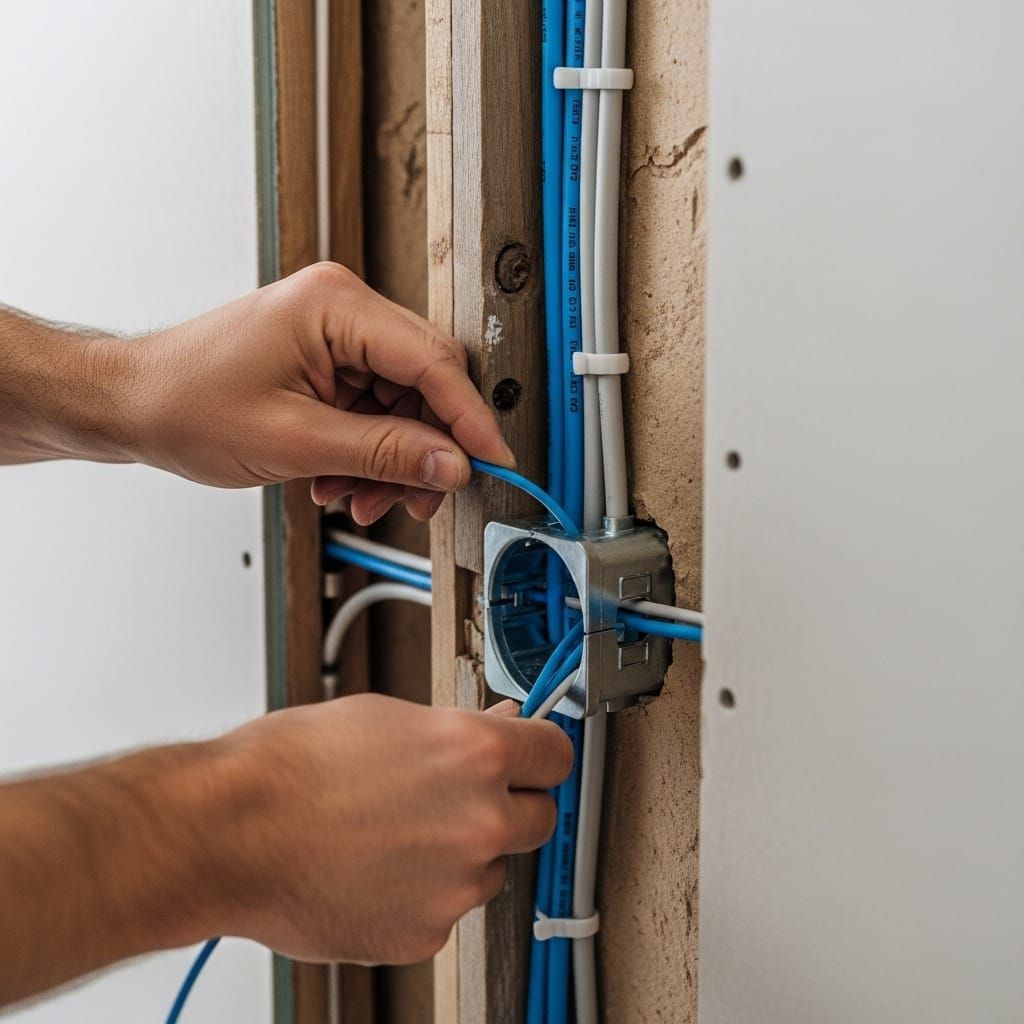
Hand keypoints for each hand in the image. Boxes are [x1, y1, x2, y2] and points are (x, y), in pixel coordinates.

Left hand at [122, 264, 511, 521]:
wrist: (132, 404)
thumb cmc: (184, 403)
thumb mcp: (294, 441)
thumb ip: (384, 452)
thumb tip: (450, 463)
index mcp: (336, 305)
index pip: (433, 362)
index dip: (469, 420)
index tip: (493, 462)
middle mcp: (342, 309)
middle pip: (425, 381)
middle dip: (425, 448)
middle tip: (420, 496)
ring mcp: (336, 333)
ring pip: (404, 403)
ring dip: (393, 459)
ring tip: (362, 497)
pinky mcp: (328, 360)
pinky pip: (375, 409)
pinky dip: (370, 452)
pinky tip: (344, 481)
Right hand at [215, 694, 571, 963]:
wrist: (229, 832)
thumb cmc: (292, 767)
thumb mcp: (387, 716)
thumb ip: (457, 730)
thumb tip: (497, 729)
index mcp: (477, 755)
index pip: (556, 755)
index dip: (540, 753)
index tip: (533, 759)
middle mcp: (480, 822)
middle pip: (539, 818)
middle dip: (509, 806)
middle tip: (459, 798)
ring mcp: (455, 886)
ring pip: (490, 869)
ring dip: (462, 854)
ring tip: (394, 834)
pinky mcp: (424, 934)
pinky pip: (446, 909)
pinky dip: (423, 895)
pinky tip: (375, 869)